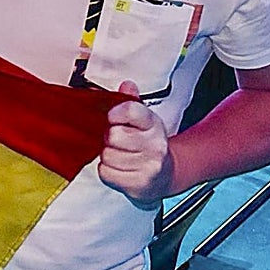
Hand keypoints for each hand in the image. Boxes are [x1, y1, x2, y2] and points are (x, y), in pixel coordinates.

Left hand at [97, 81, 173, 205]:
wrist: (163, 176)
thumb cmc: (145, 144)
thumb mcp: (141, 120)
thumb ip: (129, 102)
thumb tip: (127, 85)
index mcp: (153, 123)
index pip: (129, 110)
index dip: (114, 113)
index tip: (112, 118)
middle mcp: (155, 144)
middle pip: (113, 135)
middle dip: (108, 138)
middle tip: (115, 141)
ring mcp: (149, 166)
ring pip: (107, 155)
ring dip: (107, 156)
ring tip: (119, 155)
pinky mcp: (139, 184)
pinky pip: (106, 173)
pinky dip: (107, 171)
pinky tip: (119, 169)